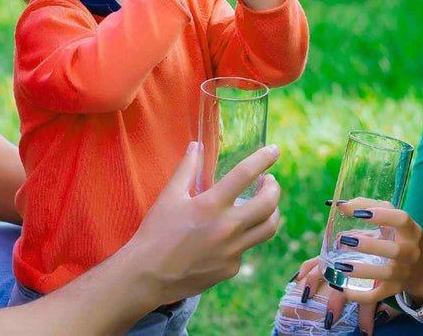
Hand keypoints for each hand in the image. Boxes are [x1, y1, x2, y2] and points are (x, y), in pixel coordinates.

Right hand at [124, 142, 281, 304]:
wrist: (147, 276)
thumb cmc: (156, 233)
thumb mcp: (168, 196)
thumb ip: (186, 169)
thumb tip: (196, 145)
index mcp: (211, 205)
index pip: (245, 174)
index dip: (263, 159)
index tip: (275, 150)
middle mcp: (227, 228)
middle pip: (269, 204)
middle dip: (275, 188)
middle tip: (270, 181)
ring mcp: (231, 251)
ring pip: (267, 229)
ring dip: (271, 213)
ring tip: (264, 205)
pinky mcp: (230, 269)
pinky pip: (245, 248)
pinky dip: (243, 237)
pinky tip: (229, 235)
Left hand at [279, 198, 422, 333]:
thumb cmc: (402, 237)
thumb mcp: (393, 220)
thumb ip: (368, 208)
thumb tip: (341, 206)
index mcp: (410, 230)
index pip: (401, 220)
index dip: (382, 215)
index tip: (360, 214)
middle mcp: (410, 252)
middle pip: (393, 250)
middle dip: (369, 246)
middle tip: (346, 241)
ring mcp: (403, 272)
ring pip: (385, 274)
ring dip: (362, 271)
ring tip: (340, 265)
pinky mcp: (394, 288)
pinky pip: (377, 294)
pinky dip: (360, 295)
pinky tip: (342, 288)